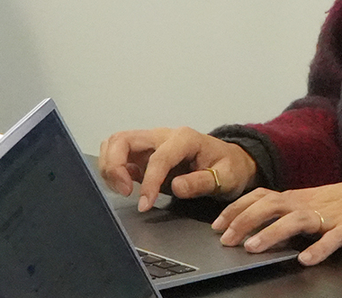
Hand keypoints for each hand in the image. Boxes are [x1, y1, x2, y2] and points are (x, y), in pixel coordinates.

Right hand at [98, 127, 257, 209]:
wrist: (231, 161)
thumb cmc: (229, 167)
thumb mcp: (226, 177)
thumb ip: (202, 182)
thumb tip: (176, 187)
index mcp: (185, 138)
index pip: (158, 158)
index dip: (149, 182)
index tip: (145, 204)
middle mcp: (164, 136)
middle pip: (123, 139)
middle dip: (114, 165)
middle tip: (123, 192)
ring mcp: (152, 143)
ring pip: (115, 144)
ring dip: (110, 166)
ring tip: (122, 190)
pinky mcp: (145, 154)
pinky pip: (119, 155)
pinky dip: (114, 169)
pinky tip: (124, 186)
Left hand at [211, 178, 341, 265]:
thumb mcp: (317, 202)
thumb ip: (292, 210)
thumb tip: (261, 222)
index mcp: (301, 197)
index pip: (262, 197)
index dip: (238, 209)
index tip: (218, 224)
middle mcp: (311, 203)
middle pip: (272, 205)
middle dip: (245, 221)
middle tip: (227, 239)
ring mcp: (331, 216)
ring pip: (297, 220)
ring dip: (272, 233)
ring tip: (254, 247)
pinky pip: (333, 239)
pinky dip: (319, 249)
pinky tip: (306, 260)